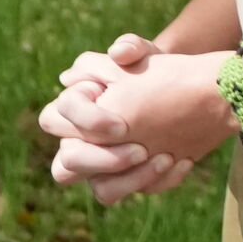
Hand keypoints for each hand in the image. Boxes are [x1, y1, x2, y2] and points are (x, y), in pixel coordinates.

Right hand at [35, 38, 234, 203]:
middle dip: (102, 160)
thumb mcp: (148, 53)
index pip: (55, 117)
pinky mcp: (127, 180)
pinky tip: (180, 161)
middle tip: (140, 149)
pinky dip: (154, 183)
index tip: (121, 124)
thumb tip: (115, 56)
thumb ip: (131, 47)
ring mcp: (103, 165)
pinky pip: (130, 194)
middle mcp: (80, 140)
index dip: (85, 122)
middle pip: (66, 162)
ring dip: (128, 180)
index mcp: (76, 108)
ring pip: (98, 189)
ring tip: (163, 159)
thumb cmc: (156, 71)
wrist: (186, 94)